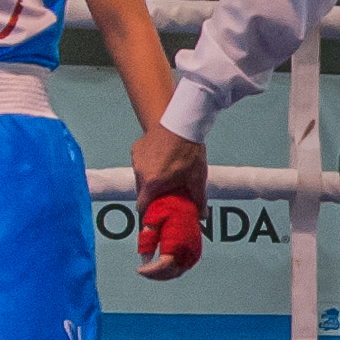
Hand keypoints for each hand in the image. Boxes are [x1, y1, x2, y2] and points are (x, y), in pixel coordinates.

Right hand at [131, 128, 207, 277]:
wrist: (181, 122)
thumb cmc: (189, 151)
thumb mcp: (197, 178)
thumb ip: (198, 200)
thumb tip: (203, 217)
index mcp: (153, 183)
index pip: (142, 207)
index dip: (148, 213)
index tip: (154, 216)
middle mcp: (140, 173)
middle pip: (142, 193)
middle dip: (152, 196)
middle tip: (166, 193)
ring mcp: (136, 160)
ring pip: (140, 177)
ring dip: (151, 180)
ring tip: (167, 174)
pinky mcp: (136, 149)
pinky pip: (140, 163)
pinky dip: (149, 165)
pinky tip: (162, 160)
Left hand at [135, 188, 202, 280]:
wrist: (184, 194)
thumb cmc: (166, 204)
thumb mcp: (152, 218)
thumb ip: (147, 238)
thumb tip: (144, 259)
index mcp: (179, 241)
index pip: (165, 265)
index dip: (151, 271)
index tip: (139, 270)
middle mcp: (190, 248)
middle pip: (173, 272)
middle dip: (157, 275)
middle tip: (143, 271)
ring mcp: (195, 249)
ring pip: (179, 270)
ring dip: (165, 273)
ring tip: (150, 270)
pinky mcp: (196, 248)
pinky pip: (184, 265)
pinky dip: (172, 268)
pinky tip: (160, 265)